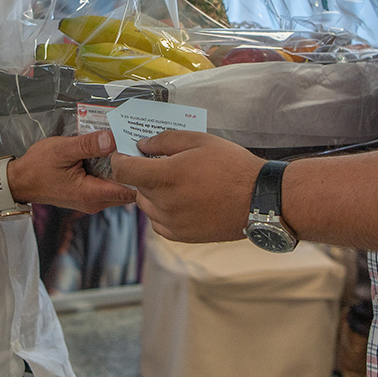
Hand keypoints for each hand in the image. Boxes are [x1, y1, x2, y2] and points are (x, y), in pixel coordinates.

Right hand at [7, 130, 135, 213]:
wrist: (20, 181)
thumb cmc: (37, 167)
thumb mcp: (62, 150)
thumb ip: (87, 145)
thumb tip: (111, 139)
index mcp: (91, 194)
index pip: (129, 189)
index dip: (140, 172)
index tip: (145, 154)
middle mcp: (95, 202)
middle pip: (129, 189)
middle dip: (136, 169)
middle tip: (139, 146)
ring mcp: (93, 200)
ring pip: (120, 187)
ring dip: (125, 169)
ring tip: (128, 146)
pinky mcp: (89, 195)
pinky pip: (109, 184)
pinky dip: (114, 171)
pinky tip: (113, 154)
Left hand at [109, 131, 263, 242]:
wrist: (258, 199)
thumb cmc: (231, 166)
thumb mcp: (199, 140)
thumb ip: (165, 140)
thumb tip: (142, 144)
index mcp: (164, 176)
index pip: (122, 170)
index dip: (119, 159)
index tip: (125, 153)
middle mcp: (163, 203)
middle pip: (135, 187)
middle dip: (142, 173)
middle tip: (161, 163)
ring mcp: (172, 222)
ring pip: (146, 206)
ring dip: (152, 193)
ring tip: (176, 181)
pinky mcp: (182, 236)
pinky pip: (159, 223)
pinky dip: (162, 211)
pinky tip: (180, 200)